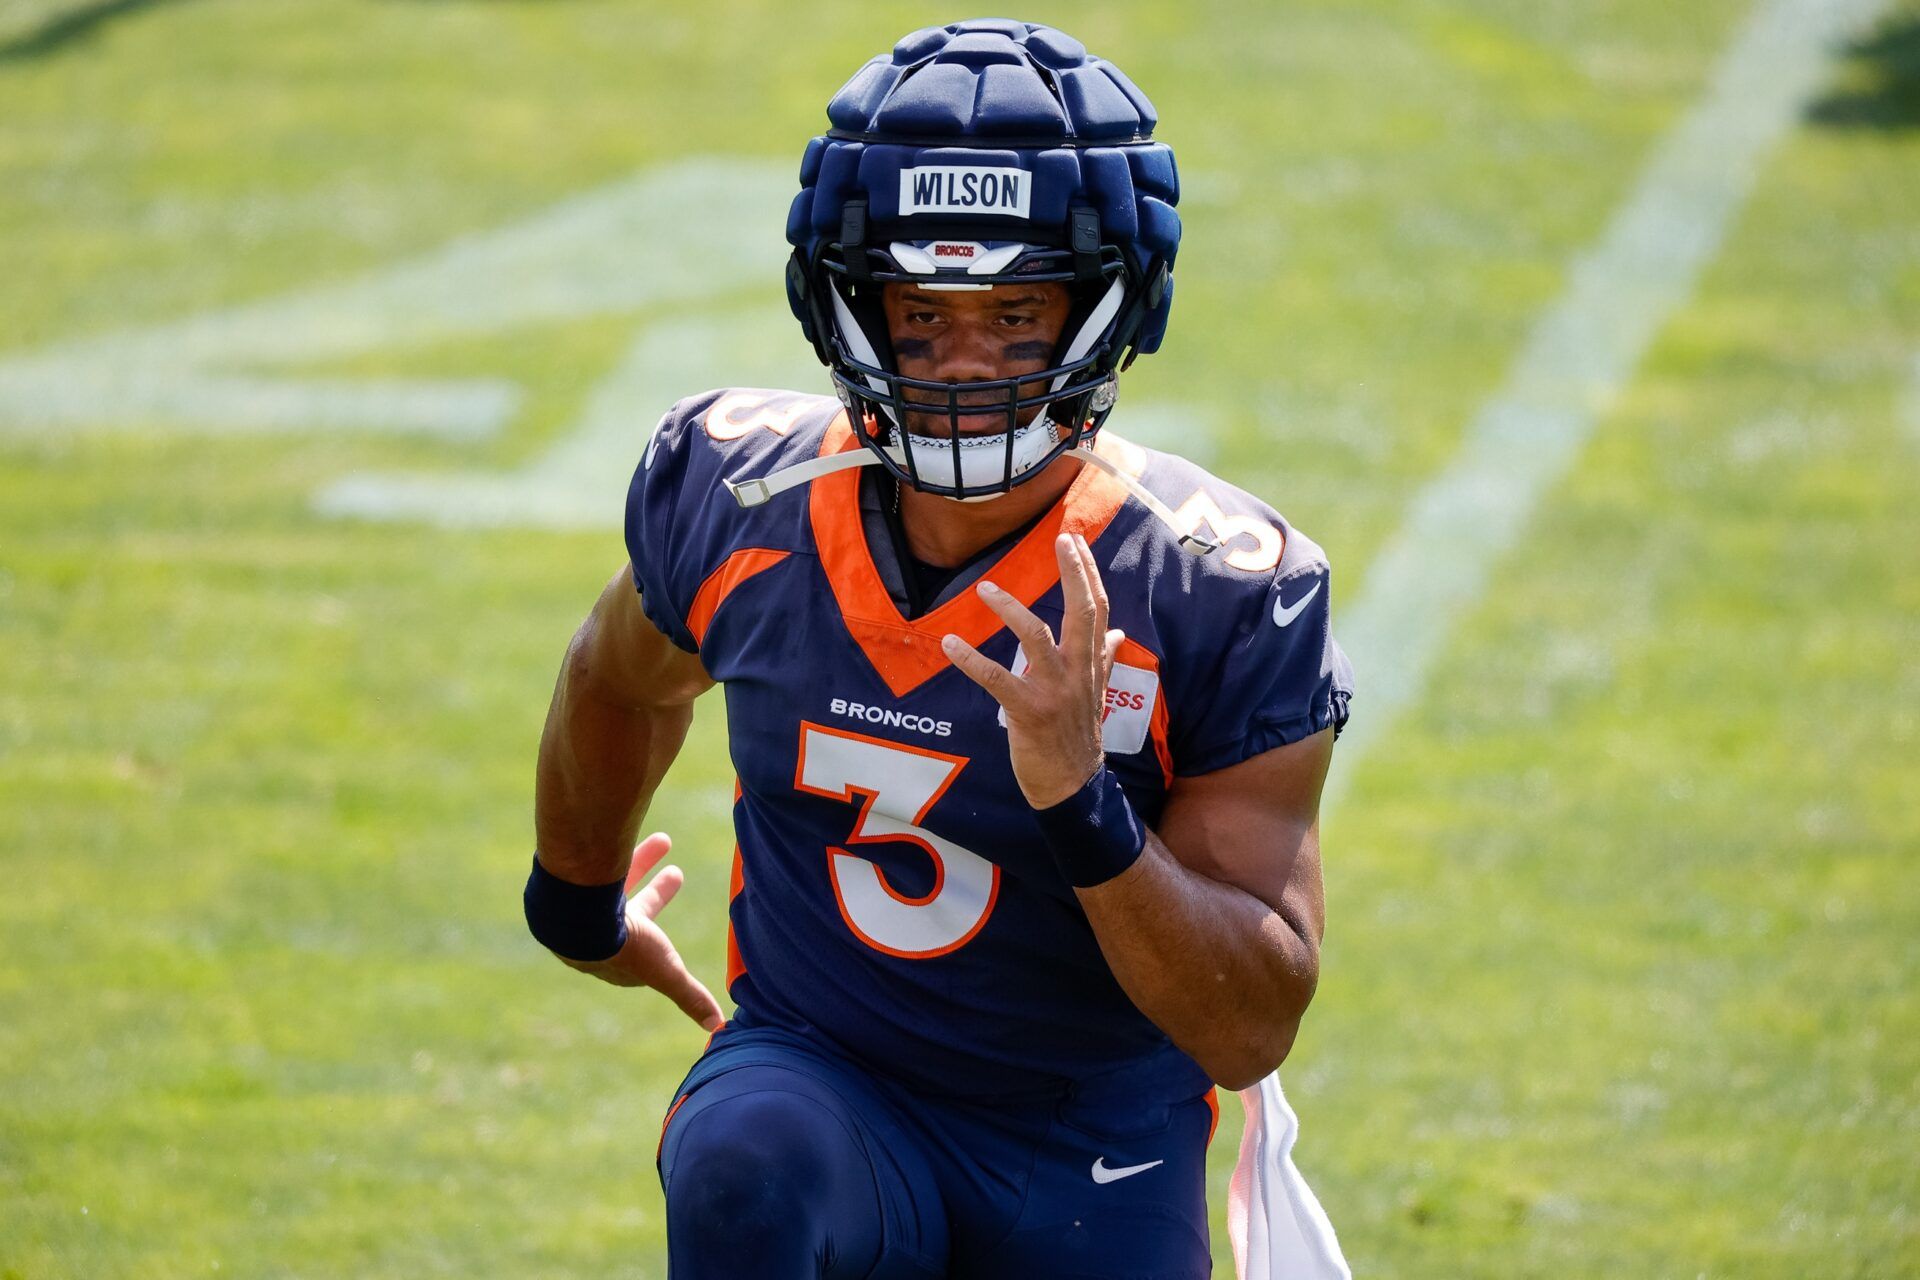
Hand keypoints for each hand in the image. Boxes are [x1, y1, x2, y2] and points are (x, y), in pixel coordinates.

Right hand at [558, 832, 724, 1031]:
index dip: (659, 942)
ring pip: (618, 884)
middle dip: (658, 894)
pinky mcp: (570, 885)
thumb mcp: (665, 972)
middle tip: (678, 871)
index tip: (677, 936)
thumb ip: (690, 996)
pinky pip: (596, 866)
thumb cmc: (623, 946)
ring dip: (643, 862)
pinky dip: (611, 853)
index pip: (642, 953)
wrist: (575, 913)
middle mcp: (597, 937)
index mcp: (617, 960)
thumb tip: (719, 1027)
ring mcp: (582, 910)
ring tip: (666, 838)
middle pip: (635, 913)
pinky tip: (620, 833)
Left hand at [942, 532, 1124, 808]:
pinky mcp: (1029, 711)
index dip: (1088, 573)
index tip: (1075, 541)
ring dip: (1010, 610)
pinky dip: (971, 660)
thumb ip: (1105, 660)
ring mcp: (1055, 691)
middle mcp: (1079, 671)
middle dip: (1073, 573)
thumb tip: (1118, 634)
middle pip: (1082, 612)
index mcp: (1092, 664)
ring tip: (985, 589)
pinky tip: (950, 645)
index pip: (1097, 608)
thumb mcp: (1098, 694)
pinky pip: (997, 679)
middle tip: (1060, 539)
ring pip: (1036, 637)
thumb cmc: (1079, 736)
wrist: (1073, 785)